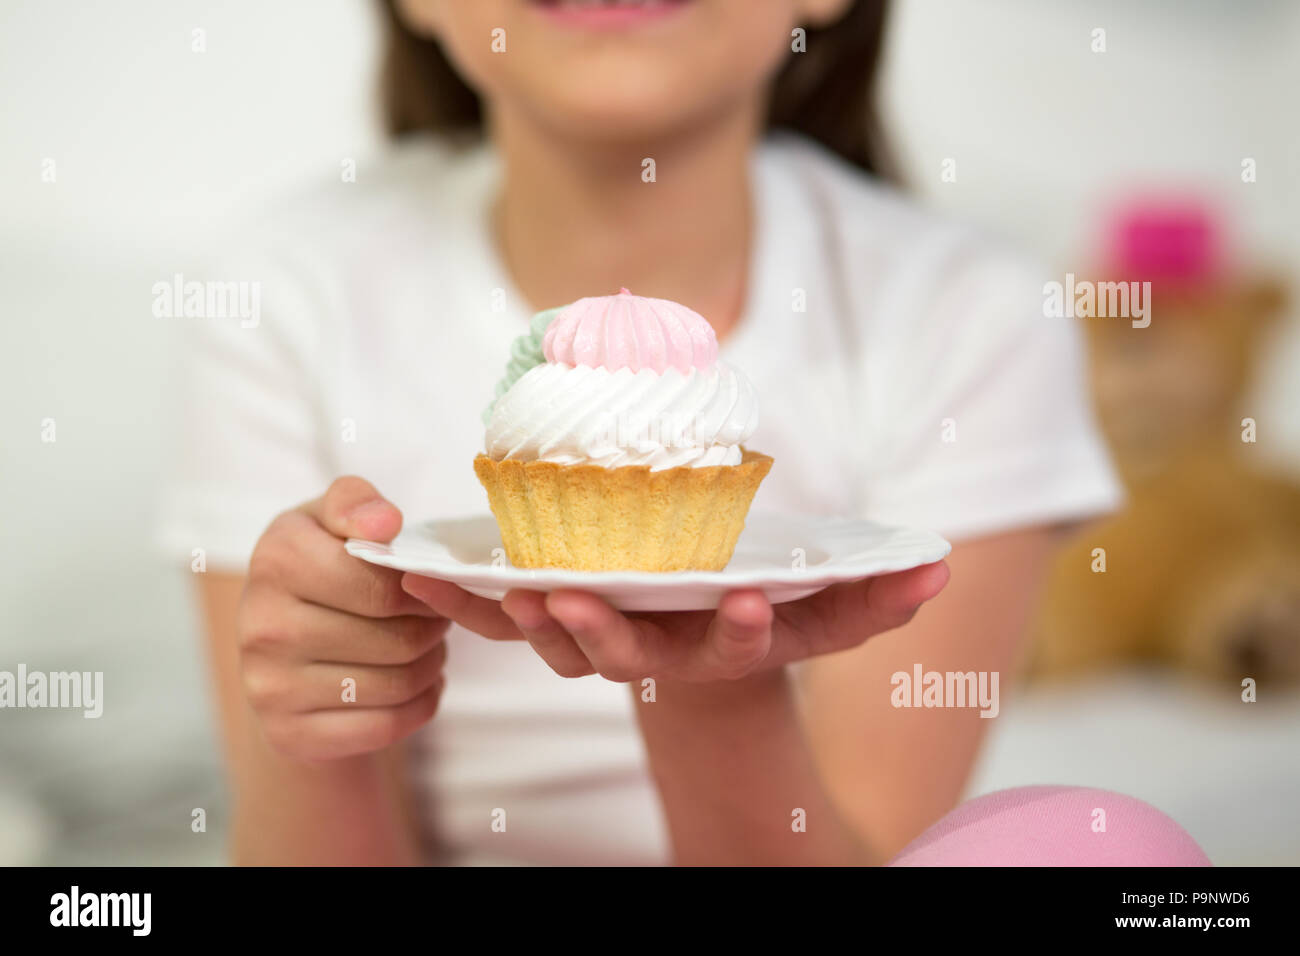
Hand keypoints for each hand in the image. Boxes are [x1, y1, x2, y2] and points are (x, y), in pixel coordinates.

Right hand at [238, 477, 448, 759]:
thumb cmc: (318, 563)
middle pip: (397, 641)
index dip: (425, 590)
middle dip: (433, 629)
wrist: (276, 638)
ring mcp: (269, 688)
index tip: (431, 585)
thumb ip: (357, 503)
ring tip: (428, 646)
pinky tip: (419, 683)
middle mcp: (261, 627)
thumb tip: (385, 524)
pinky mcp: (286, 734)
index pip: (384, 588)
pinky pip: (384, 726)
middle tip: (436, 618)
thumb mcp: (330, 518)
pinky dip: (420, 704)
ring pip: (396, 685)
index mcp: (275, 561)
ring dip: (431, 665)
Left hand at [400, 563, 948, 682]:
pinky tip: (414, 570)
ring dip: (520, 618)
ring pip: (557, 644)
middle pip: (626, 654)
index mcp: (722, 645)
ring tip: (486, 585)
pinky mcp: (559, 623)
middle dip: (600, 631)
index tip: (745, 603)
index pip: (736, 646)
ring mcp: (604, 643)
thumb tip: (939, 570)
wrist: (701, 637)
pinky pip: (505, 621)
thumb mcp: (819, 600)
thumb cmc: (760, 605)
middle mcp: (660, 654)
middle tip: (569, 595)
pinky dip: (462, 601)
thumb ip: (874, 592)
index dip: (741, 631)